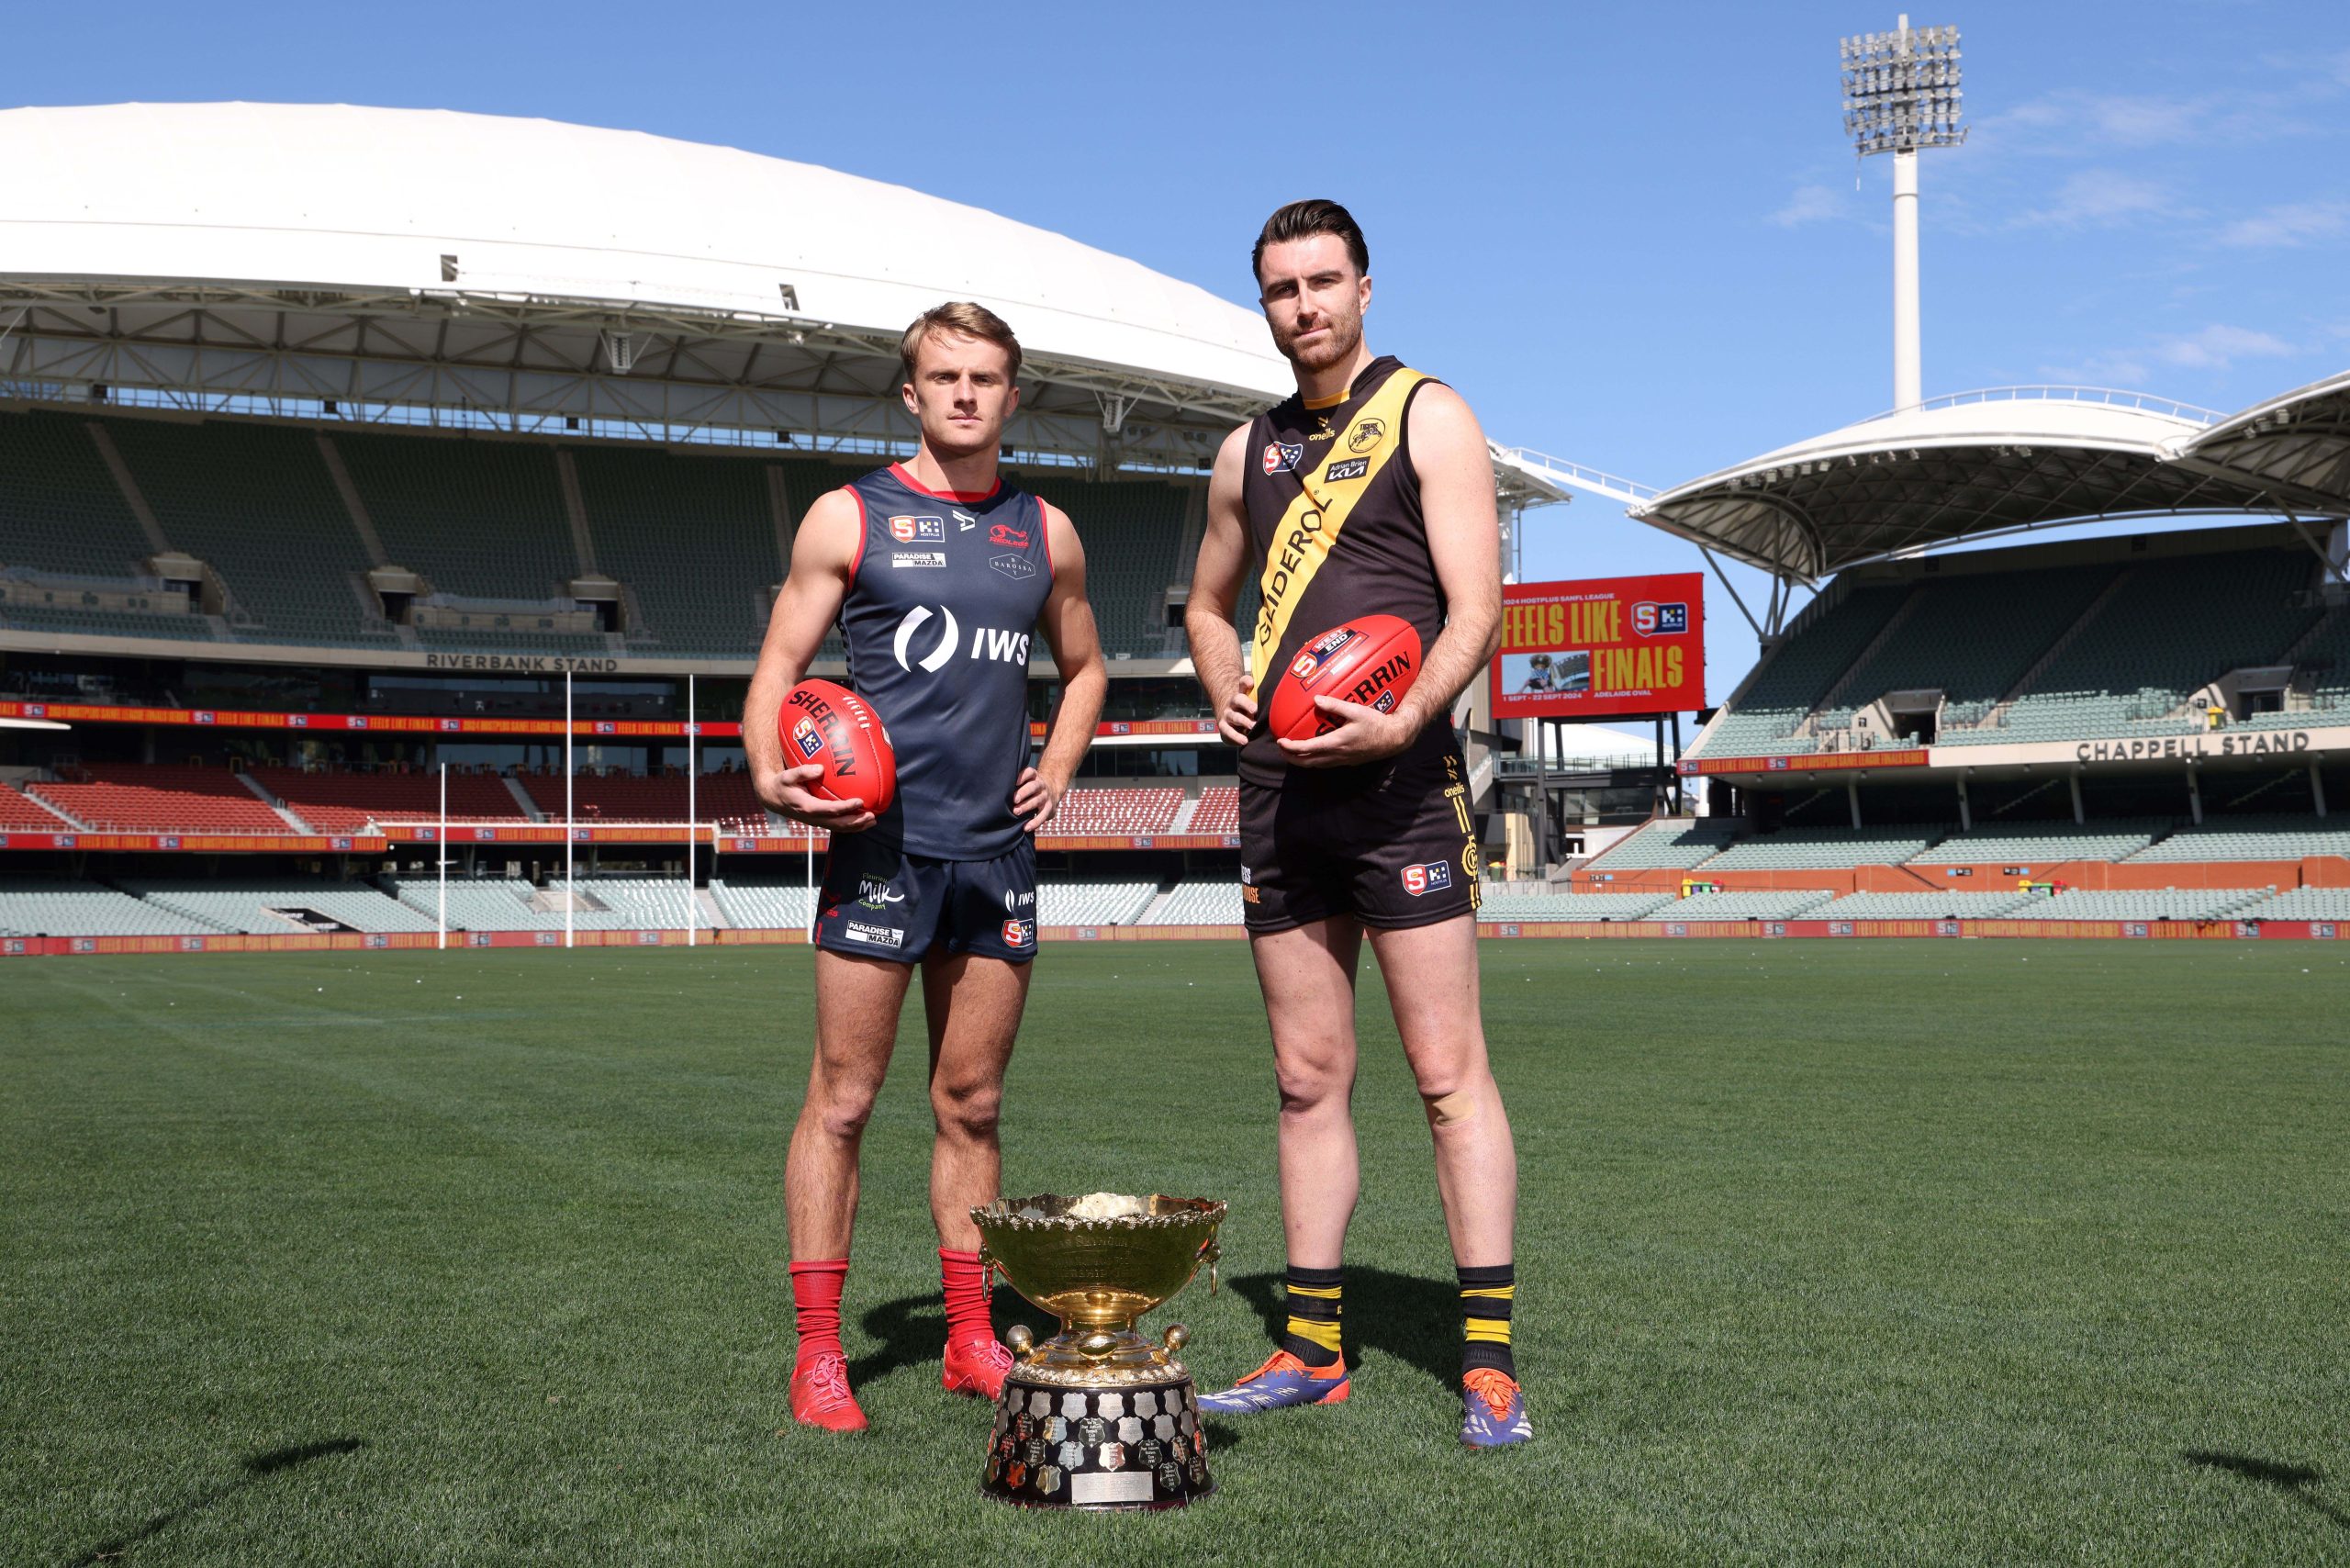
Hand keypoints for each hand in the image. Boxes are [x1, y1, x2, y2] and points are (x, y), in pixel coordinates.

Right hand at [756, 761, 875, 832]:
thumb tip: (820, 768)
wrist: (772, 798)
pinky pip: (836, 826)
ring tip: (872, 821)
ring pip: (839, 827)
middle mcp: (813, 817)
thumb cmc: (782, 784)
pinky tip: (862, 821)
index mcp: (807, 807)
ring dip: (856, 826)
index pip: (830, 809)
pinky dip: (850, 825)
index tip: (860, 801)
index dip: (846, 807)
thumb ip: (803, 771)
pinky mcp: (819, 821)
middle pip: (838, 823)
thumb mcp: (788, 775)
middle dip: (856, 821)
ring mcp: (816, 821)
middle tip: (872, 816)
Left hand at [1013, 766, 1062, 832]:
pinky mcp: (1049, 808)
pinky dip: (1035, 822)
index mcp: (1034, 776)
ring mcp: (1045, 797)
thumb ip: (1015, 784)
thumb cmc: (1030, 788)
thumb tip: (995, 789)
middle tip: (1014, 799)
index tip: (1014, 782)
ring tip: (1016, 812)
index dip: (1022, 776)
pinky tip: (1026, 827)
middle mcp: (1040, 785)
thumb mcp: (1026, 781)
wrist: (1051, 792)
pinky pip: (1043, 816)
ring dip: (1026, 806)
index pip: (1029, 772)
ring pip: (1037, 800)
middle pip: (1033, 787)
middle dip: (1023, 793)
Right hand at [1216, 688, 1257, 747]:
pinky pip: (1229, 732)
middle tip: (1255, 710)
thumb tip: (1256, 684)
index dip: (1246, 682)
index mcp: (1241, 693)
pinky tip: (1244, 741)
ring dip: (1243, 721)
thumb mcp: (1249, 698)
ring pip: (1234, 717)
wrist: (1226, 714)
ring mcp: (1227, 715)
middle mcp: (1232, 703)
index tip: (1252, 684)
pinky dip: (1236, 737)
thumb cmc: (1244, 707)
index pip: (1242, 683)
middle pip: (1238, 700)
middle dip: (1247, 705)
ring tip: (1252, 726)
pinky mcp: (1224, 727)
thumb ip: (1253, 692)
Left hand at [1277, 696, 1415, 768]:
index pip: (1307, 749)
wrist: (1393, 739)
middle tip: (1281, 748)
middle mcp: (1336, 755)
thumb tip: (1316, 699)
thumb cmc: (1376, 723)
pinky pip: (1325, 764)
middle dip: (1291, 757)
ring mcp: (1342, 761)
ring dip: (1301, 760)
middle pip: (1307, 762)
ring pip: (1315, 765)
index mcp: (1336, 743)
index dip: (1291, 747)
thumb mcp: (1356, 711)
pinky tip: (1313, 753)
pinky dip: (1313, 760)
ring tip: (1292, 752)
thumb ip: (1335, 705)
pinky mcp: (1347, 761)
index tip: (1280, 741)